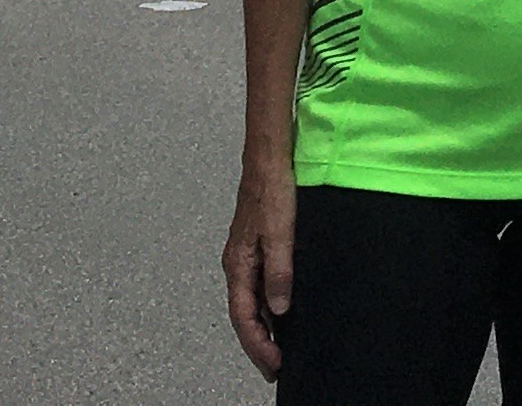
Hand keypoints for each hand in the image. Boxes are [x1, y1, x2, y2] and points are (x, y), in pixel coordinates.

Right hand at [223, 164, 296, 379]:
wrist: (269, 155)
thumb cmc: (271, 188)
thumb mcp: (280, 233)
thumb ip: (280, 272)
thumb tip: (280, 308)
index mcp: (238, 263)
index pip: (243, 316)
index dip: (257, 344)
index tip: (274, 365)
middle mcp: (238, 262)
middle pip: (244, 314)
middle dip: (258, 343)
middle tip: (275, 367)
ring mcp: (247, 254)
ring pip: (251, 301)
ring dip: (263, 326)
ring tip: (279, 346)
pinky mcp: (258, 245)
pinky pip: (259, 285)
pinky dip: (268, 305)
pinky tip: (283, 309)